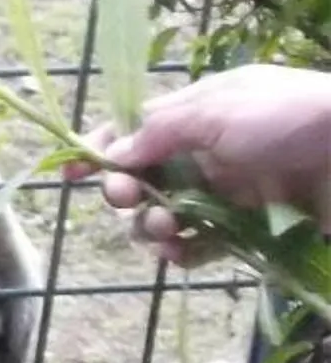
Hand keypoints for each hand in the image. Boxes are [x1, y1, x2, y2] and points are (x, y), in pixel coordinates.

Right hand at [69, 64, 330, 267]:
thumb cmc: (291, 116)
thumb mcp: (217, 109)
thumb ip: (160, 131)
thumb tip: (113, 153)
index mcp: (200, 115)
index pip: (136, 131)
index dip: (101, 150)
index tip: (70, 174)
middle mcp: (210, 154)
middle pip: (144, 179)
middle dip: (123, 192)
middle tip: (124, 200)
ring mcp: (231, 194)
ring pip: (168, 216)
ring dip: (150, 226)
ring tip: (161, 229)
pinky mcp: (253, 229)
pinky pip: (203, 246)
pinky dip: (183, 252)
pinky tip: (179, 253)